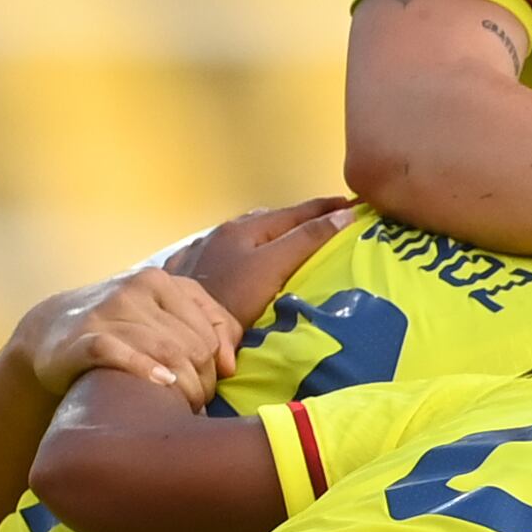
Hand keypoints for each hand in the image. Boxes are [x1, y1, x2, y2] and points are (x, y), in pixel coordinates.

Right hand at [15, 267, 240, 410]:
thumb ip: (206, 326)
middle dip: (201, 383)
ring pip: (166, 352)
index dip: (215, 367)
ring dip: (182, 388)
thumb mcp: (162, 315)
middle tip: (195, 406)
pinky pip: (121, 354)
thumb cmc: (121, 328)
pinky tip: (162, 385)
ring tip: (183, 409)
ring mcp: (108, 311)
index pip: (209, 331)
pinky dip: (146, 371)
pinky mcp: (83, 337)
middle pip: (192, 346)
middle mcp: (135, 289)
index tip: (209, 389)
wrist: (51, 331)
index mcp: (160, 280)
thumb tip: (229, 365)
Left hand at [166, 197, 352, 328]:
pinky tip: (235, 262)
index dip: (324, 209)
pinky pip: (215, 255)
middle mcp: (219, 234)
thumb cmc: (231, 299)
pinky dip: (235, 254)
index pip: (293, 213)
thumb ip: (306, 240)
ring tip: (281, 241)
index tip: (350, 204)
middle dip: (294, 219)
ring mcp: (199, 253)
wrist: (180, 327)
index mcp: (244, 228)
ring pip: (239, 236)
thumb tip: (343, 216)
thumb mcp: (273, 267)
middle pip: (265, 220)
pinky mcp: (184, 274)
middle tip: (320, 222)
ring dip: (263, 235)